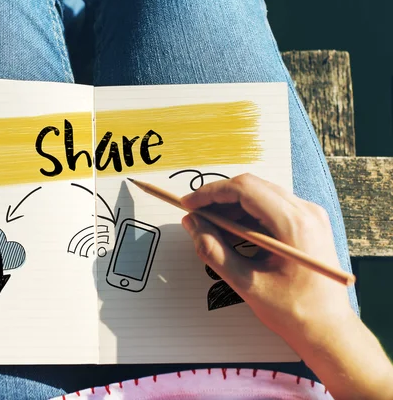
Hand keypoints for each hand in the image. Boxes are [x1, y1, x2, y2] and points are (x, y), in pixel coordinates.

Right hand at [180, 173, 354, 347]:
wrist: (330, 331)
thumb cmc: (294, 313)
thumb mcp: (246, 283)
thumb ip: (213, 250)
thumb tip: (192, 223)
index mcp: (294, 224)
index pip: (245, 189)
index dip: (211, 192)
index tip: (189, 203)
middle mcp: (306, 211)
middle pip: (252, 187)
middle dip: (219, 198)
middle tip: (196, 214)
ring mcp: (310, 215)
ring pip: (261, 194)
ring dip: (232, 206)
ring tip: (211, 226)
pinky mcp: (309, 222)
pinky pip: (272, 206)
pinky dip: (248, 214)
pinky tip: (233, 232)